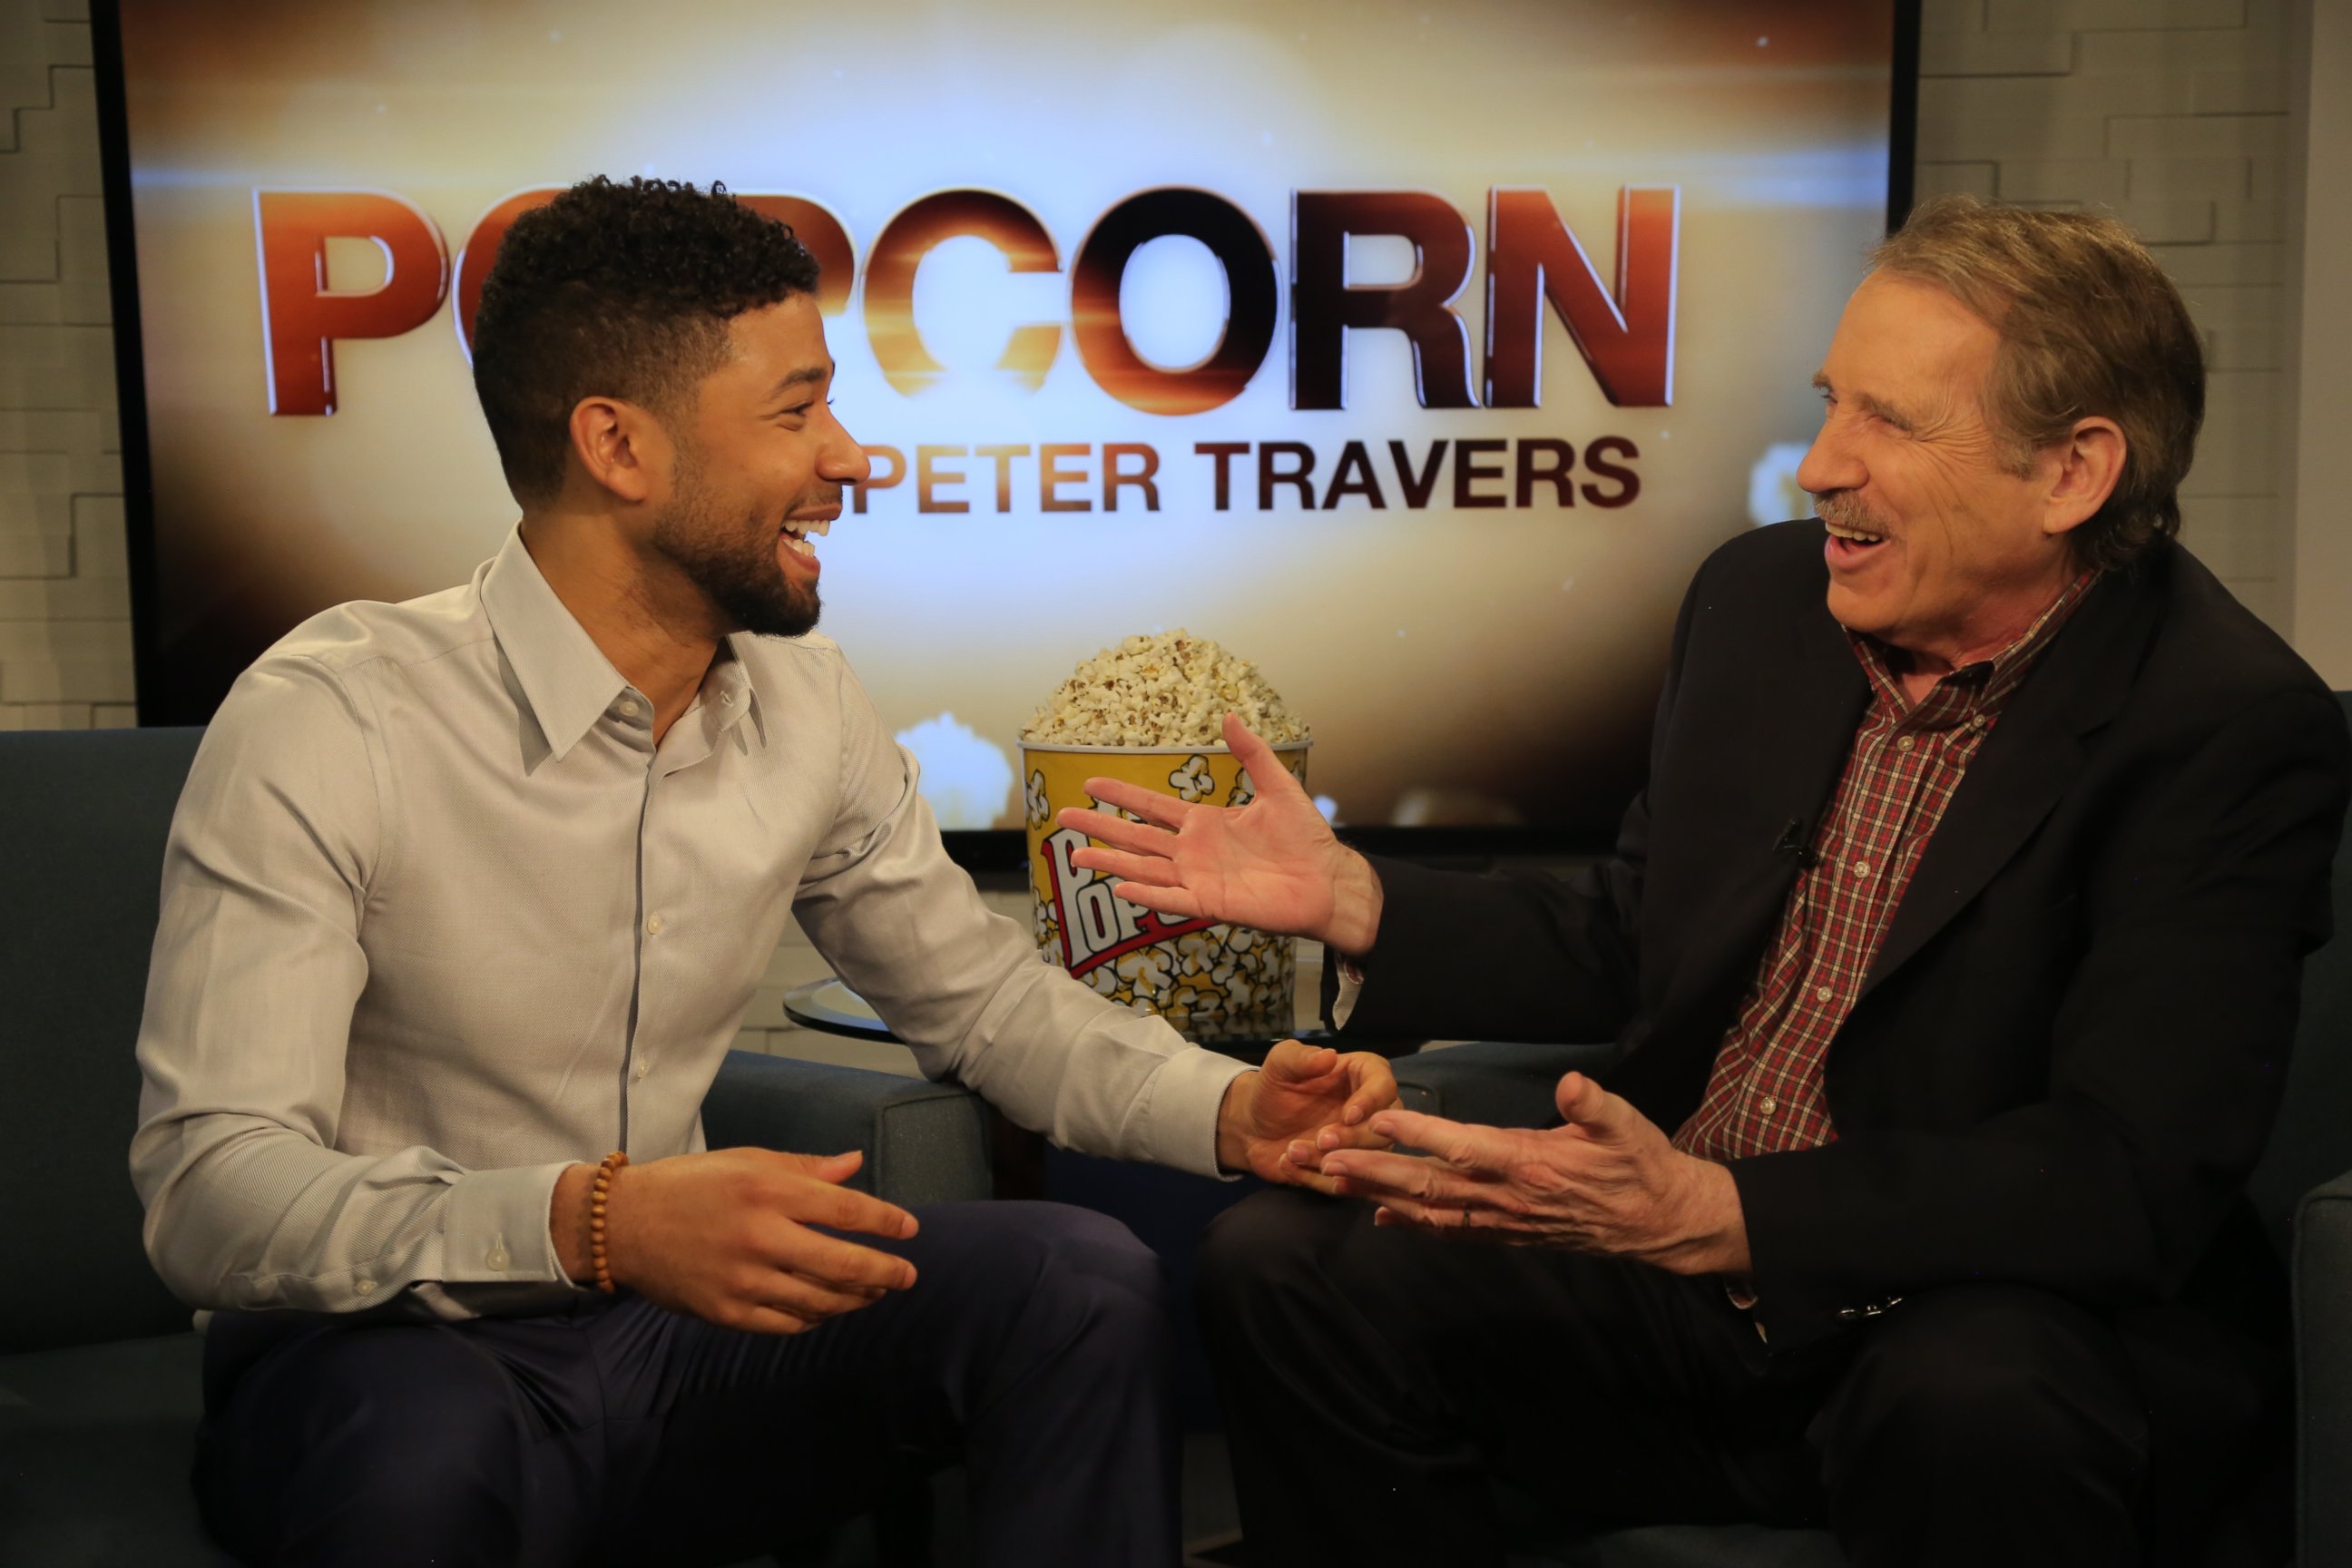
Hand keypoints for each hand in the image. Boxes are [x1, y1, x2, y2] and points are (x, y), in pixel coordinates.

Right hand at [552, 1147, 919, 1333]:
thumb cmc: (691, 1185)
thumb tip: (854, 1164)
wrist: (623, 1225)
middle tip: (908, 1276)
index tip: (910, 1231)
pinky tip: (828, 1309)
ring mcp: (743, 1279)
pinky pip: (785, 1322)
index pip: (843, 1208)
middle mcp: (759, 1236)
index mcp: (767, 1190)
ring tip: (874, 1292)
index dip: (884, 1221)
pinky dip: (814, 1318)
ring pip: (818, 1299)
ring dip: (854, 1298)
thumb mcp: (746, 1160)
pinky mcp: (726, 1312)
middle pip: (840, 1262)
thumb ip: (804, 1168)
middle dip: (884, 1272)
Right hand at [1056, 712, 1384, 954]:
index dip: (1121, 795)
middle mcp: (1193, 851)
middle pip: (1136, 838)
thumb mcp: (1278, 787)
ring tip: (1075, 855)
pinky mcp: (1211, 904)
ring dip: (1111, 862)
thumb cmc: (1306, 838)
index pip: (1152, 808)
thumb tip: (1229, 715)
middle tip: (1062, 817)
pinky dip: (1147, 895)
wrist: (1327, 880)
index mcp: (1204, 823)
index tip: (1089, 784)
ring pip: (1144, 869)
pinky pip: (1172, 899)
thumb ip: (1252, 753)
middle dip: (1100, 827)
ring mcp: (1198, 879)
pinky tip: (1121, 887)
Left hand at [1216, 1038, 1399, 1191]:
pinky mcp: (1349, 1172)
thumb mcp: (1280, 1065)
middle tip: (1321, 1140)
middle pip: (1384, 1129)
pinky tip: (1288, 1165)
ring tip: (1293, 1152)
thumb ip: (1300, 1057)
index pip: (1384, 1086)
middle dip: (1354, 1139)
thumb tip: (1328, 1056)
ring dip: (1333, 1161)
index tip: (1348, 1115)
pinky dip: (1316, 1179)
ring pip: (1368, 1161)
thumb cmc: (1273, 1089)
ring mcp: (1362, 1145)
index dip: (1371, 1102)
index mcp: (1362, 1075)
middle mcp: (1371, 1111)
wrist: (1253, 1127)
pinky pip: (1345, 1184)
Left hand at [1319, 1072, 1750, 1274]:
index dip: (1419, 1135)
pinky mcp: (1510, 1232)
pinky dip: (1414, 1223)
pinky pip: (1452, 1230)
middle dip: (1372, 1171)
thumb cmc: (1641, 1164)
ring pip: (1431, 1210)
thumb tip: (1573, 1084)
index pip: (1464, 1147)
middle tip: (1322, 1159)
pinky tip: (1382, 1217)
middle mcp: (1508, 1196)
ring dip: (1379, 1196)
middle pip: (1429, 1185)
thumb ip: (1594, 1106)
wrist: (1661, 1222)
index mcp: (1530, 1163)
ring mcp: (1506, 1219)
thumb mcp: (1627, 1126)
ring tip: (1333, 1184)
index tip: (1377, 1120)